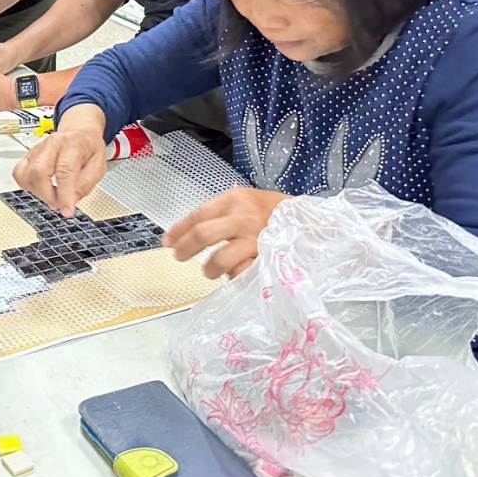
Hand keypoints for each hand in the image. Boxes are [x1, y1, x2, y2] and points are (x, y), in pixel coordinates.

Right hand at [12, 126, 106, 217]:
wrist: (79, 133)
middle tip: (60, 204)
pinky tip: (42, 188)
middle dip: (48, 195)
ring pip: (27, 174)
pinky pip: (19, 174)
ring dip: (39, 192)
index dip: (64, 195)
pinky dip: (28, 186)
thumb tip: (71, 200)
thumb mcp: (100, 166)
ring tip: (53, 194)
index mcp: (73, 143)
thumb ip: (86, 184)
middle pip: (39, 171)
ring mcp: (37, 149)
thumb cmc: (89, 148)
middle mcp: (52, 143)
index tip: (67, 210)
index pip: (64, 170)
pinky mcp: (28, 156)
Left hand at [162, 188, 291, 278]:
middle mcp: (243, 217)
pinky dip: (235, 276)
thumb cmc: (273, 212)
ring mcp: (255, 239)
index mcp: (234, 200)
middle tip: (179, 257)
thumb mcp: (245, 203)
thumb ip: (219, 216)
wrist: (311, 220)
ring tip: (209, 271)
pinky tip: (234, 274)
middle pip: (203, 234)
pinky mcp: (266, 258)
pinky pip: (242, 273)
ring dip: (210, 268)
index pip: (197, 215)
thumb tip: (182, 236)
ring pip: (220, 259)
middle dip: (186, 249)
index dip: (178, 231)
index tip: (167, 243)